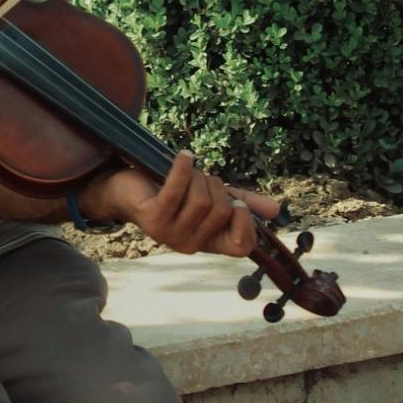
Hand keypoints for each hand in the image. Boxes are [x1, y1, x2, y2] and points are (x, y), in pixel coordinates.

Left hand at [77, 153, 280, 259]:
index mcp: (208, 243)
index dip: (246, 223)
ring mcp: (170, 235)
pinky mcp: (153, 219)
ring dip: (198, 177)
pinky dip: (183, 168)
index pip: (241, 247)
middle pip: (222, 212)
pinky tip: (184, 156)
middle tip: (201, 178)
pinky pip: (177, 190)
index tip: (237, 202)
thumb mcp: (211, 196)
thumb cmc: (171, 192)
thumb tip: (276, 210)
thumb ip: (242, 203)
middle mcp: (190, 245)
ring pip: (202, 201)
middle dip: (216, 186)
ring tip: (187, 171)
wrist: (126, 189)